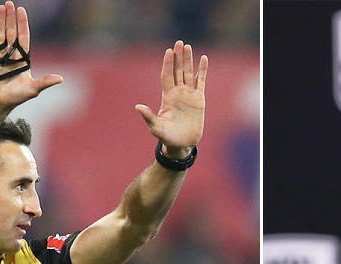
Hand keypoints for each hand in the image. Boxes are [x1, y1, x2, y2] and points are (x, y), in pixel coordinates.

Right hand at [0, 1, 61, 111]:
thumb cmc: (16, 97)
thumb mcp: (33, 89)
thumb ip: (45, 82)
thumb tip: (60, 79)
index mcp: (23, 59)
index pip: (23, 37)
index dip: (22, 24)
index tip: (22, 11)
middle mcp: (11, 54)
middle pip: (11, 32)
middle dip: (10, 18)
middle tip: (9, 3)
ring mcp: (0, 55)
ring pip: (1, 33)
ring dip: (1, 21)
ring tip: (1, 7)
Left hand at [136, 40, 206, 158]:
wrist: (182, 144)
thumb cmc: (167, 137)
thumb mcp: (156, 127)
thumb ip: (148, 116)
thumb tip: (137, 107)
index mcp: (167, 96)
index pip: (167, 76)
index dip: (168, 64)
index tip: (169, 52)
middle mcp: (177, 92)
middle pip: (177, 70)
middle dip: (178, 57)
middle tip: (179, 43)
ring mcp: (188, 94)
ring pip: (188, 73)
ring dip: (188, 60)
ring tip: (188, 46)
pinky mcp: (199, 99)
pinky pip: (201, 81)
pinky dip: (202, 70)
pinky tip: (203, 59)